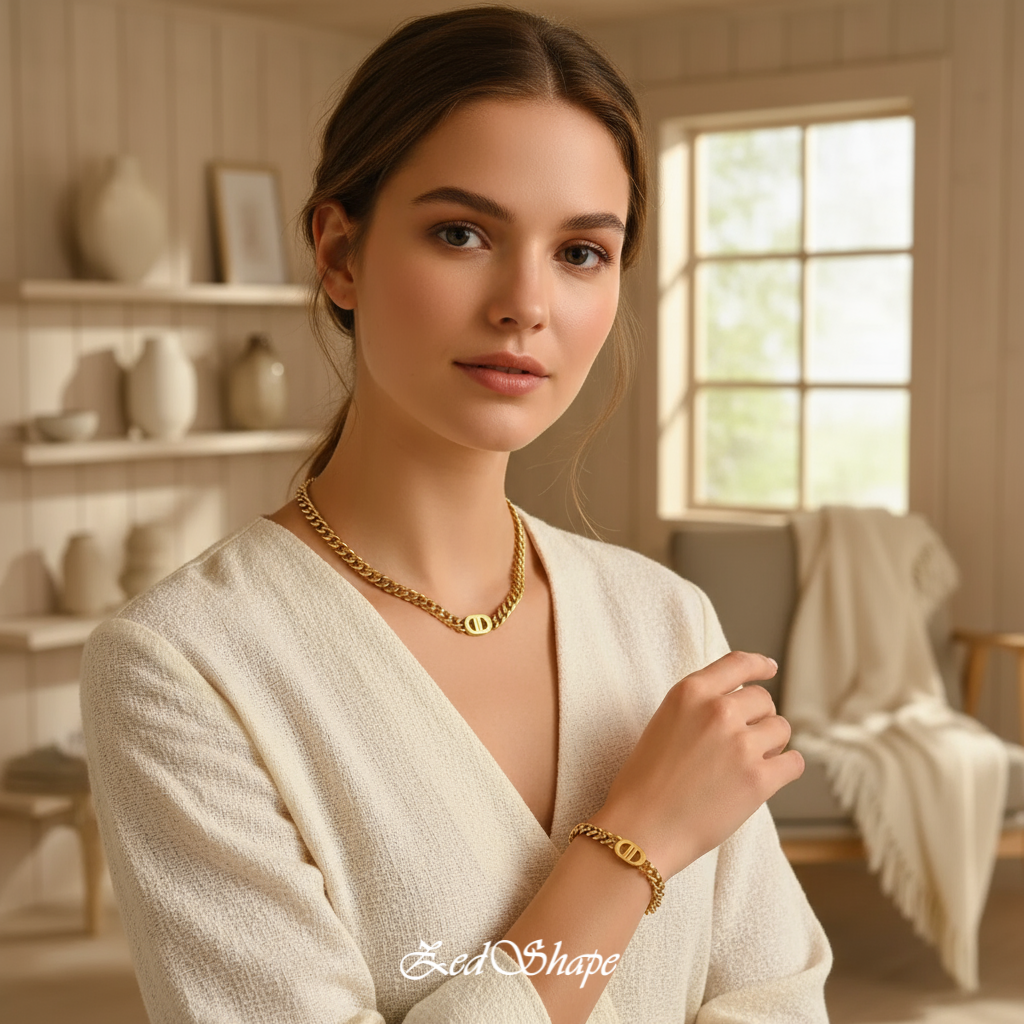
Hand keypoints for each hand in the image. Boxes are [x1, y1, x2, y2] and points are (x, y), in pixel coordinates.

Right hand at [590, 652, 803, 878]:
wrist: (641, 828)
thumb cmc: (644, 782)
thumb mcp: (663, 724)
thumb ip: (697, 708)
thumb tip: (736, 707)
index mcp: (690, 692)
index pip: (737, 663)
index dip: (758, 665)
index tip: (769, 668)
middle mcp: (718, 711)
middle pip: (763, 700)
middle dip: (758, 718)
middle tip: (743, 743)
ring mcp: (741, 744)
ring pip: (781, 729)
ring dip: (771, 744)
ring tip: (747, 764)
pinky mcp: (759, 779)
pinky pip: (794, 762)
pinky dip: (785, 769)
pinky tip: (769, 778)